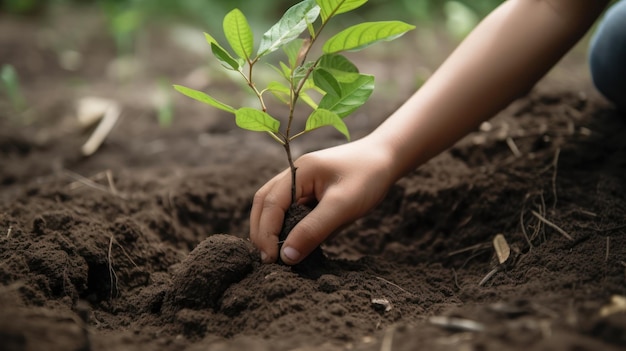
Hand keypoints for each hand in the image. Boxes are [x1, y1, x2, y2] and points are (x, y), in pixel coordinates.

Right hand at [249, 137, 394, 264]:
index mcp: (298, 171)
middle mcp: (293, 174)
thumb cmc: (367, 178)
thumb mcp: (342, 206)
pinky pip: (290, 209)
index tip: (272, 259)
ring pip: (274, 206)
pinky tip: (293, 242)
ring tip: (276, 254)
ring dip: (270, 229)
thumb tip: (286, 256)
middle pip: (263, 203)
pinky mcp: (310, 191)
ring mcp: (300, 181)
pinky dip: (286, 226)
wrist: (388, 159)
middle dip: (261, 232)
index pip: (270, 204)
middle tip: (268, 260)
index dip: (266, 233)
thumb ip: (313, 230)